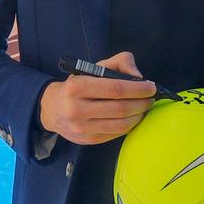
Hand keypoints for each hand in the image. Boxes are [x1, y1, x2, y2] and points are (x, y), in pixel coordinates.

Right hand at [37, 51, 154, 144]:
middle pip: (120, 108)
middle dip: (141, 103)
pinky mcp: (88, 140)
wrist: (52, 109)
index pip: (115, 89)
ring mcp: (82, 128)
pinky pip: (116, 134)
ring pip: (121, 124)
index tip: (150, 87)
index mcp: (77, 87)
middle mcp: (77, 109)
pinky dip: (129, 125)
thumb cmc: (77, 85)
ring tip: (144, 107)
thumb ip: (119, 63)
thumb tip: (138, 76)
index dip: (137, 89)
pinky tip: (133, 117)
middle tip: (150, 98)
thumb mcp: (93, 67)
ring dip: (138, 116)